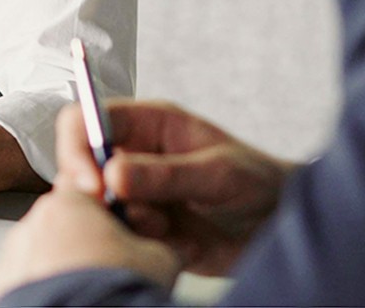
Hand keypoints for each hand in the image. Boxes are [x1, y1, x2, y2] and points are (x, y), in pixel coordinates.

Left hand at [0, 188, 180, 299]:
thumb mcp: (159, 261)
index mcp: (70, 202)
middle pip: (67, 224)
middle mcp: (34, 222)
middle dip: (89, 243)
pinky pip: (28, 281)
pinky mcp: (3, 285)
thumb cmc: (118, 291)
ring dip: (66, 267)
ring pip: (46, 254)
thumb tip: (182, 245)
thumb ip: (168, 243)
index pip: (90, 187)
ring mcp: (15, 255)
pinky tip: (69, 304)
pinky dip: (47, 290)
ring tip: (94, 294)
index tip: (128, 231)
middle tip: (115, 271)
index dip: (112, 208)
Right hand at [55, 100, 295, 275]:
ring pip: (97, 205)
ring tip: (167, 230)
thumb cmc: (259, 182)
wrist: (284, 228)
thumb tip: (112, 173)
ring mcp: (137, 193)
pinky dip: (141, 245)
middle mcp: (134, 155)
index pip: (89, 119)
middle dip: (93, 192)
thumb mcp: (219, 172)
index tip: (91, 183)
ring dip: (124, 222)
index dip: (79, 147)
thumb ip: (166, 174)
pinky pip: (122, 236)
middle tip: (124, 214)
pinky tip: (178, 245)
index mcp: (148, 124)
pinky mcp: (144, 228)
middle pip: (81, 164)